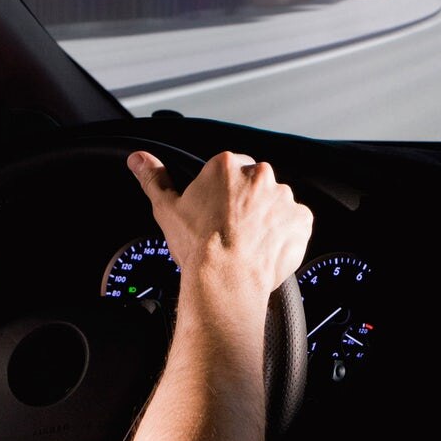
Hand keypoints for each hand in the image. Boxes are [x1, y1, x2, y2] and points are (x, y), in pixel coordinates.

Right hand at [126, 151, 311, 304]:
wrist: (226, 280)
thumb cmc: (198, 246)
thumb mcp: (167, 209)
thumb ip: (154, 178)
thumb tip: (139, 160)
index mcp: (227, 166)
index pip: (229, 169)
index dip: (222, 192)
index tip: (217, 210)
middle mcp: (259, 176)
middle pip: (254, 184)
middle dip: (246, 203)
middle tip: (231, 229)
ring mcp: (283, 197)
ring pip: (275, 203)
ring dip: (266, 217)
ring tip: (248, 243)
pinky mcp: (301, 220)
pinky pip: (295, 223)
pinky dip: (285, 234)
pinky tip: (266, 248)